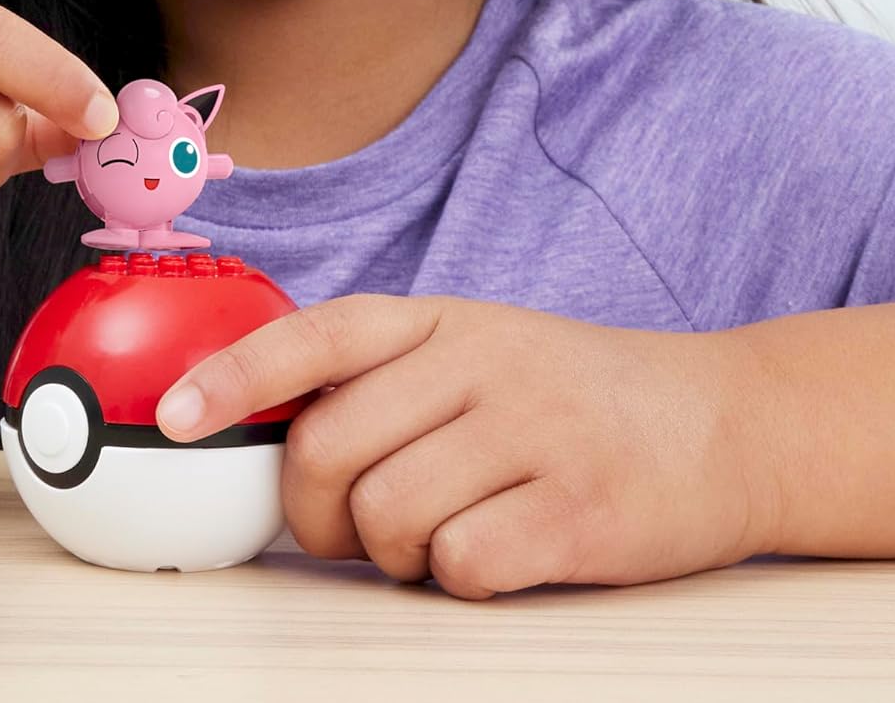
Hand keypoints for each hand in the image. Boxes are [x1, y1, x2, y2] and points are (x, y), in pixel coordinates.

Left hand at [153, 293, 778, 599]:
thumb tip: (272, 441)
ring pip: (385, 514)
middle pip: (328, 448)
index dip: (232, 375)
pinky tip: (500, 549)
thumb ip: (385, 379)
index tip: (172, 417)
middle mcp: (480, 362)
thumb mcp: (478, 350)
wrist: (722, 422)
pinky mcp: (578, 509)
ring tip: (442, 532)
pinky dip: (460, 575)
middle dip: (314, 509)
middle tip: (350, 525)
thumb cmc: (574, 395)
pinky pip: (461, 563)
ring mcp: (532, 432)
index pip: (315, 336)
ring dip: (394, 551)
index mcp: (442, 319)